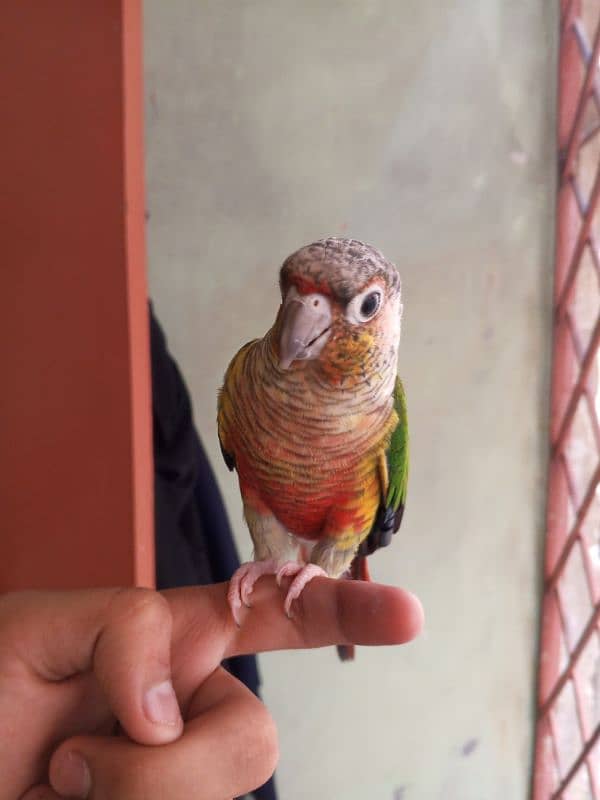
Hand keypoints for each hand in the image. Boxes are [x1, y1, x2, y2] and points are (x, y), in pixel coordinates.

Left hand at [0, 578, 422, 799]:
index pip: (274, 616)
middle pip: (254, 741)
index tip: (410, 614)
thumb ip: (123, 626)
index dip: (343, 609)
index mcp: (172, 644)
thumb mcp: (35, 626)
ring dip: (126, 795)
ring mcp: (178, 779)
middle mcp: (188, 711)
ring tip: (56, 785)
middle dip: (165, 769)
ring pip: (219, 795)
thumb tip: (169, 706)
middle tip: (71, 765)